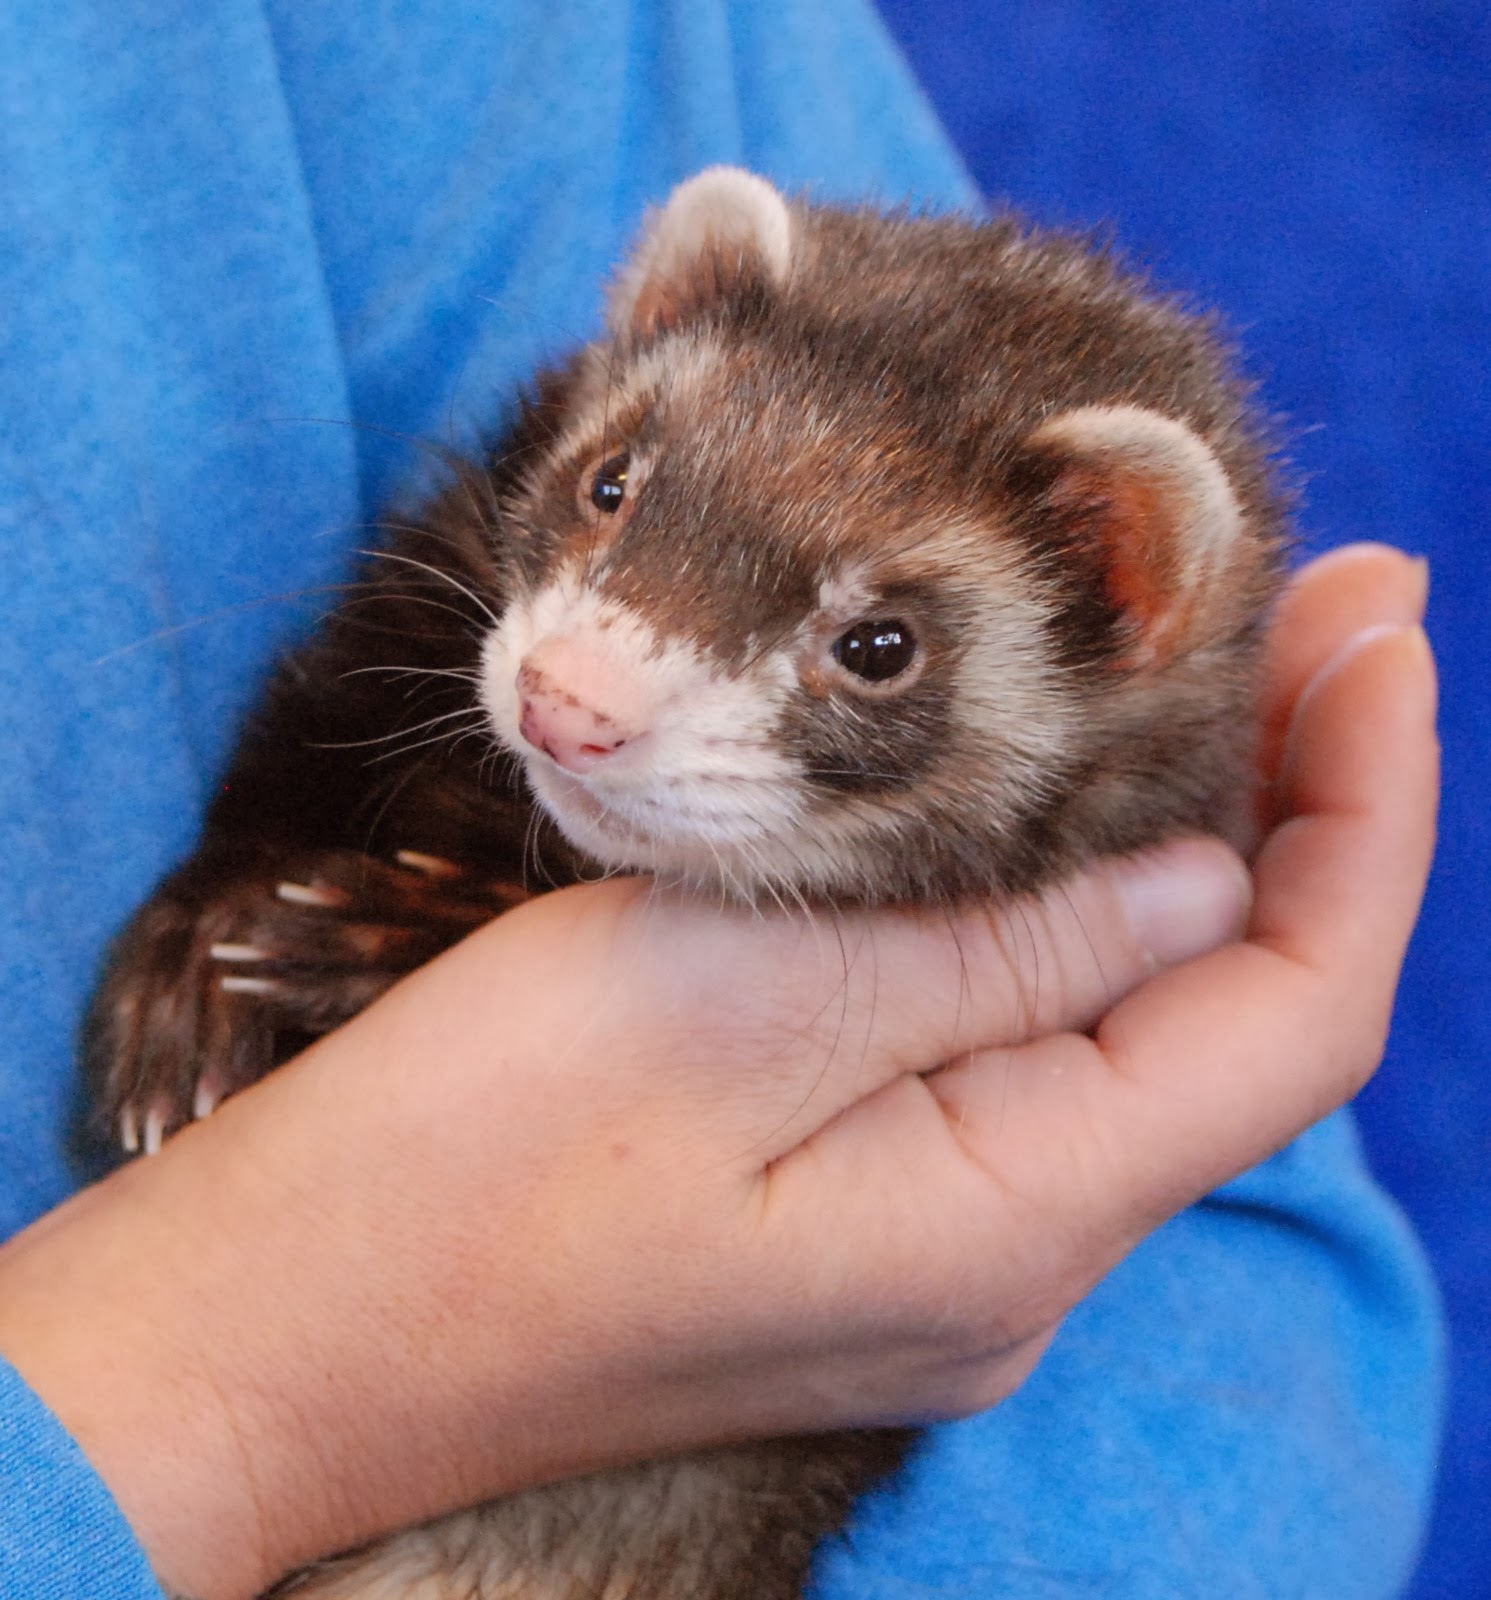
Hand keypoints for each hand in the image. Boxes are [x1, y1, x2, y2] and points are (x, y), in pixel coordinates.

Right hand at [0, 545, 1434, 1597]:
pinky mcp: (859, 1217)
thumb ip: (987, 949)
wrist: (285, 1326)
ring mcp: (936, 1250)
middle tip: (1318, 602)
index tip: (1373, 614)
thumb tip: (1196, 886)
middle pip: (1233, 1020)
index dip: (1365, 806)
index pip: (1294, 1010)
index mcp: (1007, 1220)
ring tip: (1214, 672)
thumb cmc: (464, 1163)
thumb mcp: (726, 1003)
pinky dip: (1075, 920)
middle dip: (1300, 805)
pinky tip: (1059, 820)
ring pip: (1131, 1032)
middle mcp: (1008, 1260)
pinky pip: (1022, 1059)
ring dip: (1192, 853)